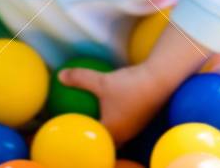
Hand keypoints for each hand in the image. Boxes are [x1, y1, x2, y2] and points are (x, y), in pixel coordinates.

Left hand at [58, 63, 173, 145]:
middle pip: (105, 142)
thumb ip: (80, 79)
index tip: (72, 135)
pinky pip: (125, 125)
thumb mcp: (100, 82)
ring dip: (106, 130)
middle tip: (81, 130)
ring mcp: (134, 129)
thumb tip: (59, 76)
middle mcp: (124, 135)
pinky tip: (112, 108)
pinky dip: (116, 120)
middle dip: (94, 138)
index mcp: (112, 132)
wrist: (160, 80)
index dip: (81, 140)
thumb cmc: (129, 85)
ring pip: (117, 135)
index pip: (92, 142)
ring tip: (95, 123)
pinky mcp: (142, 119)